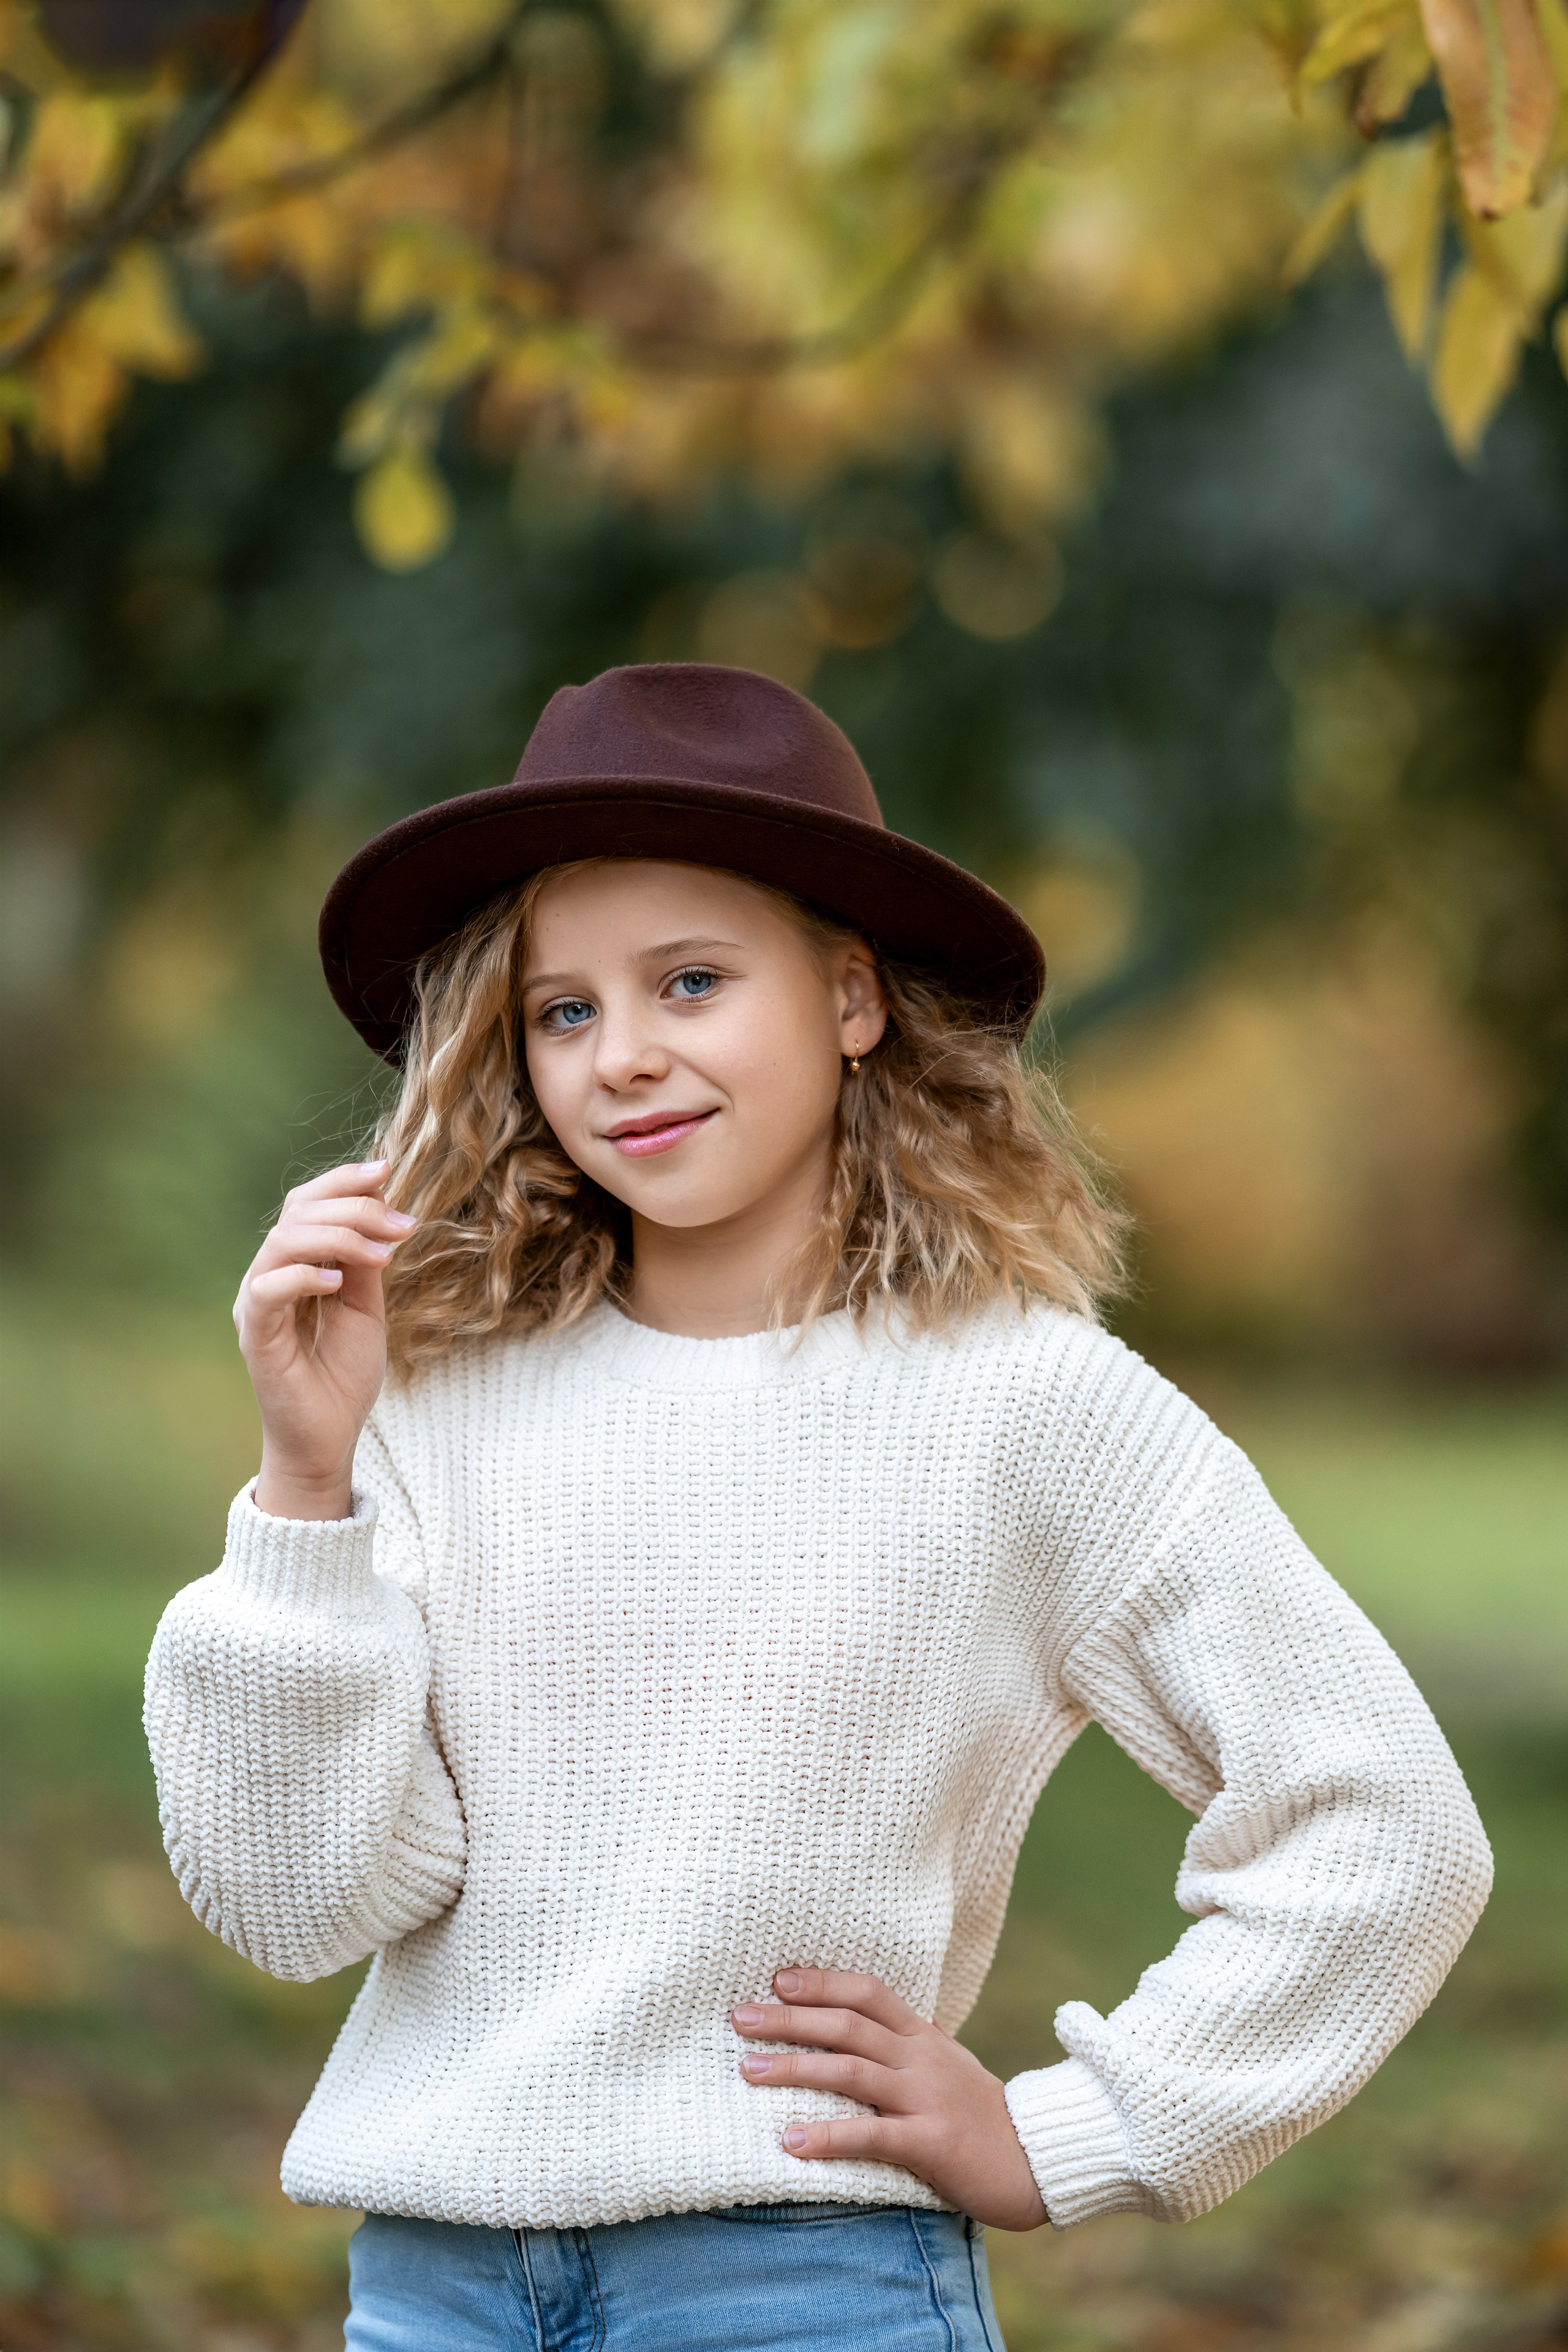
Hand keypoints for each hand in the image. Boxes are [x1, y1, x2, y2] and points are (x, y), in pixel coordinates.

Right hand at [234, 1160, 412, 1520]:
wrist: (329, 1436)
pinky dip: (303, 1276)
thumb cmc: (344, 1373)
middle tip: (401, 1224)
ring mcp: (257, 1304)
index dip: (342, 1182)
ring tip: (382, 1252)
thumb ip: (365, 1262)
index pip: (306, 1204)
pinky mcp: (255, 1335)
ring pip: (281, 1242)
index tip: (386, 1170)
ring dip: (337, 1237)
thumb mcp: (366, 1307)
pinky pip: (267, 1290)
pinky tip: (339, 1282)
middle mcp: (268, 1276)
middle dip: (353, 1208)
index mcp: (293, 1265)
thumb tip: (380, 1208)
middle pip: (296, 1214)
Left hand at [732, 1969, 1047, 2230]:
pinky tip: (791, 2142)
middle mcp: (921, 2058)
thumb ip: (901, 2048)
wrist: (1034, 2161)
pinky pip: (871, 2135)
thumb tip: (847, 2033)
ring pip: (851, 2071)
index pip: (868, 1992)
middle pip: (848, 2025)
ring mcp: (926, 2098)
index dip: (822, 1981)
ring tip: (748, 2071)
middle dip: (790, 2019)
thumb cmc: (977, 2115)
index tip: (778, 1979)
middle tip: (739, 2018)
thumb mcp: (942, 2066)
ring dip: (795, 2069)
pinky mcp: (930, 2143)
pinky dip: (828, 2137)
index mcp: (923, 2036)